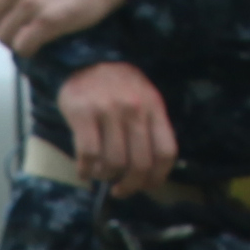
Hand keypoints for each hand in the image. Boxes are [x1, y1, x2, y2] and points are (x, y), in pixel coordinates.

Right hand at [52, 57, 177, 189]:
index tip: (146, 186)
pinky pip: (88, 155)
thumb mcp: (142, 99)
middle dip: (130, 185)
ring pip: (114, 162)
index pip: (166, 152)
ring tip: (101, 175)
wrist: (83, 59)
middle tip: (120, 190)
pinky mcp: (83, 114)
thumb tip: (149, 172)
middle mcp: (134, 108)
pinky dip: (86, 170)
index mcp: (154, 107)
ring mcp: (108, 111)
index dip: (158, 177)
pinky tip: (84, 171)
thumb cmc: (115, 86)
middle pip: (140, 164)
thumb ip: (149, 128)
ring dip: (106, 177)